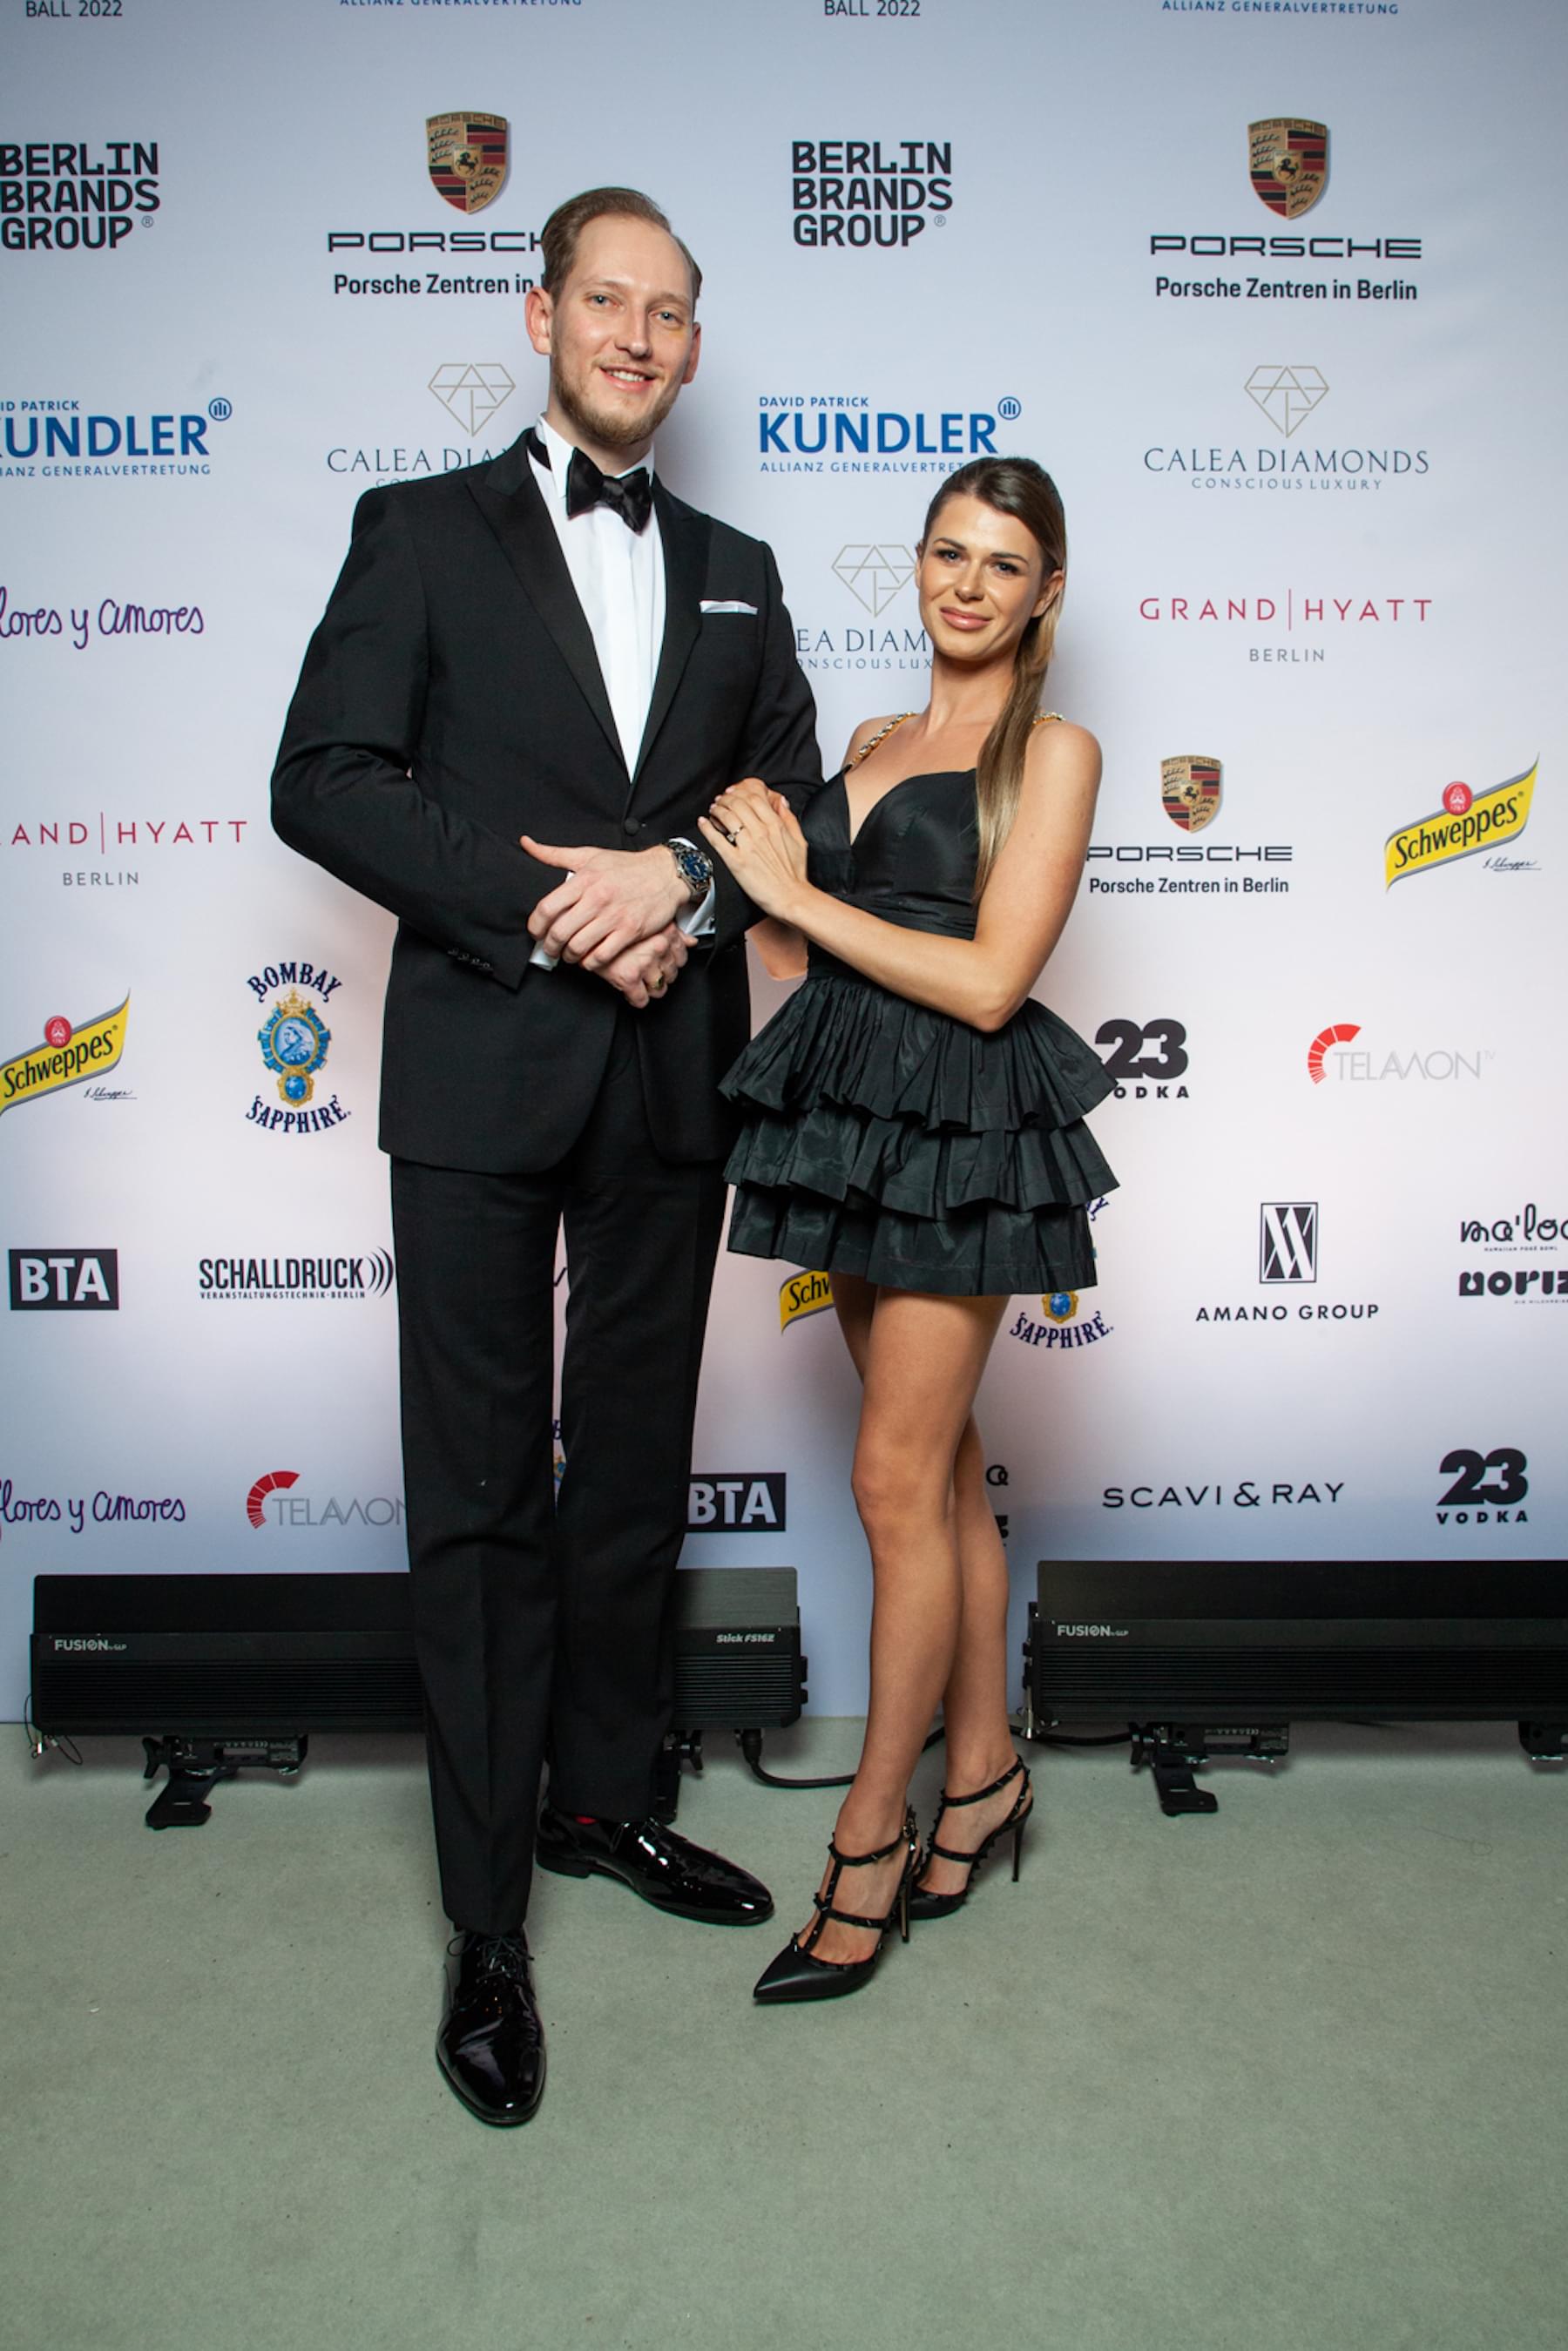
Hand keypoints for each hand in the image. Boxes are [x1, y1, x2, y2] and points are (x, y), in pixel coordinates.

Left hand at [521, 836, 686, 968]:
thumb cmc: (627, 866)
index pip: (547, 908)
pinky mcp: (630, 931)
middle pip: (559, 932)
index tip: (536, 931)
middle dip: (550, 946)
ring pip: (578, 947)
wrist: (665, 873)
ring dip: (568, 956)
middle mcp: (597, 898)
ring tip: (568, 955)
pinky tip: (589, 958)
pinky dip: (590, 962)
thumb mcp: (589, 854)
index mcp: (583, 879)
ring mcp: (614, 916)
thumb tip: (526, 844)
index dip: (535, 925)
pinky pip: (602, 955)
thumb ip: (554, 854)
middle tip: (550, 949)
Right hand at [595, 925, 688, 1010]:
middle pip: (672, 973)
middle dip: (660, 975)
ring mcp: (644, 962)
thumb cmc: (614, 921)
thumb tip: (691, 941)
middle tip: (646, 971)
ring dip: (650, 988)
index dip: (670, 961)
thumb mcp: (647, 919)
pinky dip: (636, 999)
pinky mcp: (628, 977)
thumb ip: (673, 931)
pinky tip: (630, 991)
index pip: (682, 955)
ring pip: (659, 988)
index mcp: (664, 930)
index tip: (661, 962)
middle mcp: (658, 946)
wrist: (584, 924)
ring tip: (638, 980)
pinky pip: (641, 999)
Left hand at [697, 779, 808, 920]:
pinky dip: (707, 828)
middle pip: (738, 803)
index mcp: (776, 826)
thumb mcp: (799, 840)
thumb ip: (789, 818)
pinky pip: (717, 840)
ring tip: (713, 810)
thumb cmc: (794, 874)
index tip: (734, 792)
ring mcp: (748, 847)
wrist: (790, 897)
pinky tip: (703, 823)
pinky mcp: (736, 862)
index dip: (740, 790)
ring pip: (727, 817)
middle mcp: (761, 832)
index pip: (754, 797)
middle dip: (726, 798)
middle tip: (721, 800)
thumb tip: (781, 801)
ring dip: (717, 809)